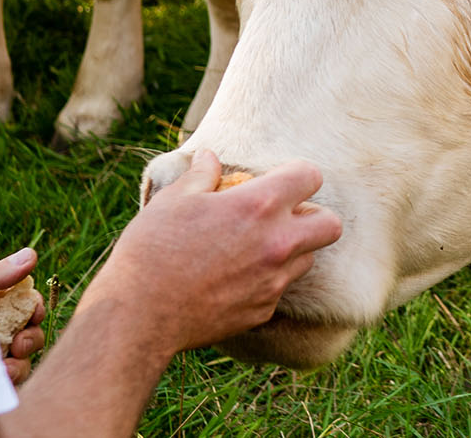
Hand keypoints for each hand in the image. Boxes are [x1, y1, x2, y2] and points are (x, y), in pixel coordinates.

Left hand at [0, 248, 47, 384]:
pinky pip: (11, 379)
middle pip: (31, 331)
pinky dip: (10, 376)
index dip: (35, 307)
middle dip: (32, 336)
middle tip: (19, 342)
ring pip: (25, 358)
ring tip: (7, 363)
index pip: (26, 304)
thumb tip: (32, 254)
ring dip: (22, 360)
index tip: (33, 311)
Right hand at [96, 150, 343, 353]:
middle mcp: (277, 244)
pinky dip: (266, 282)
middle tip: (284, 217)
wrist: (140, 314)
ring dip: (291, 250)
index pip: (310, 176)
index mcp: (258, 206)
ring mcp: (273, 282)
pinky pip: (279, 290)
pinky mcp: (262, 311)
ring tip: (255, 249)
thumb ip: (202, 174)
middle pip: (330, 225)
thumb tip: (210, 157)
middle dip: (314, 216)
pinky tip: (234, 280)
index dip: (297, 175)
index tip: (279, 181)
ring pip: (307, 260)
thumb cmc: (153, 249)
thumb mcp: (173, 199)